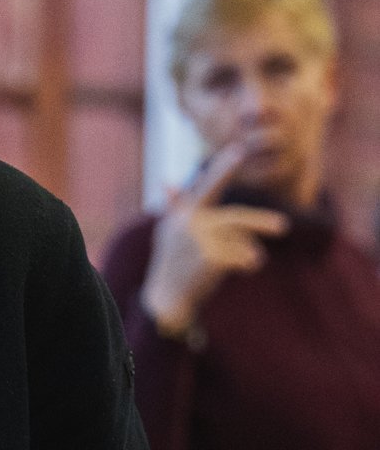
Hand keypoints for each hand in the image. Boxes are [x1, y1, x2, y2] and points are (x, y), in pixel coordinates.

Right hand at [141, 138, 288, 336]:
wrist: (164, 299)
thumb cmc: (169, 263)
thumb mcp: (168, 232)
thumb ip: (173, 207)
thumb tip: (166, 181)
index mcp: (184, 214)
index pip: (207, 186)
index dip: (223, 168)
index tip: (239, 150)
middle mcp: (190, 223)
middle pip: (234, 219)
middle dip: (260, 222)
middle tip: (284, 227)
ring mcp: (199, 240)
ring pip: (239, 241)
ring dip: (250, 251)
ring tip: (259, 260)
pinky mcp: (209, 257)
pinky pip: (238, 257)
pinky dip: (245, 262)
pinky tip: (247, 267)